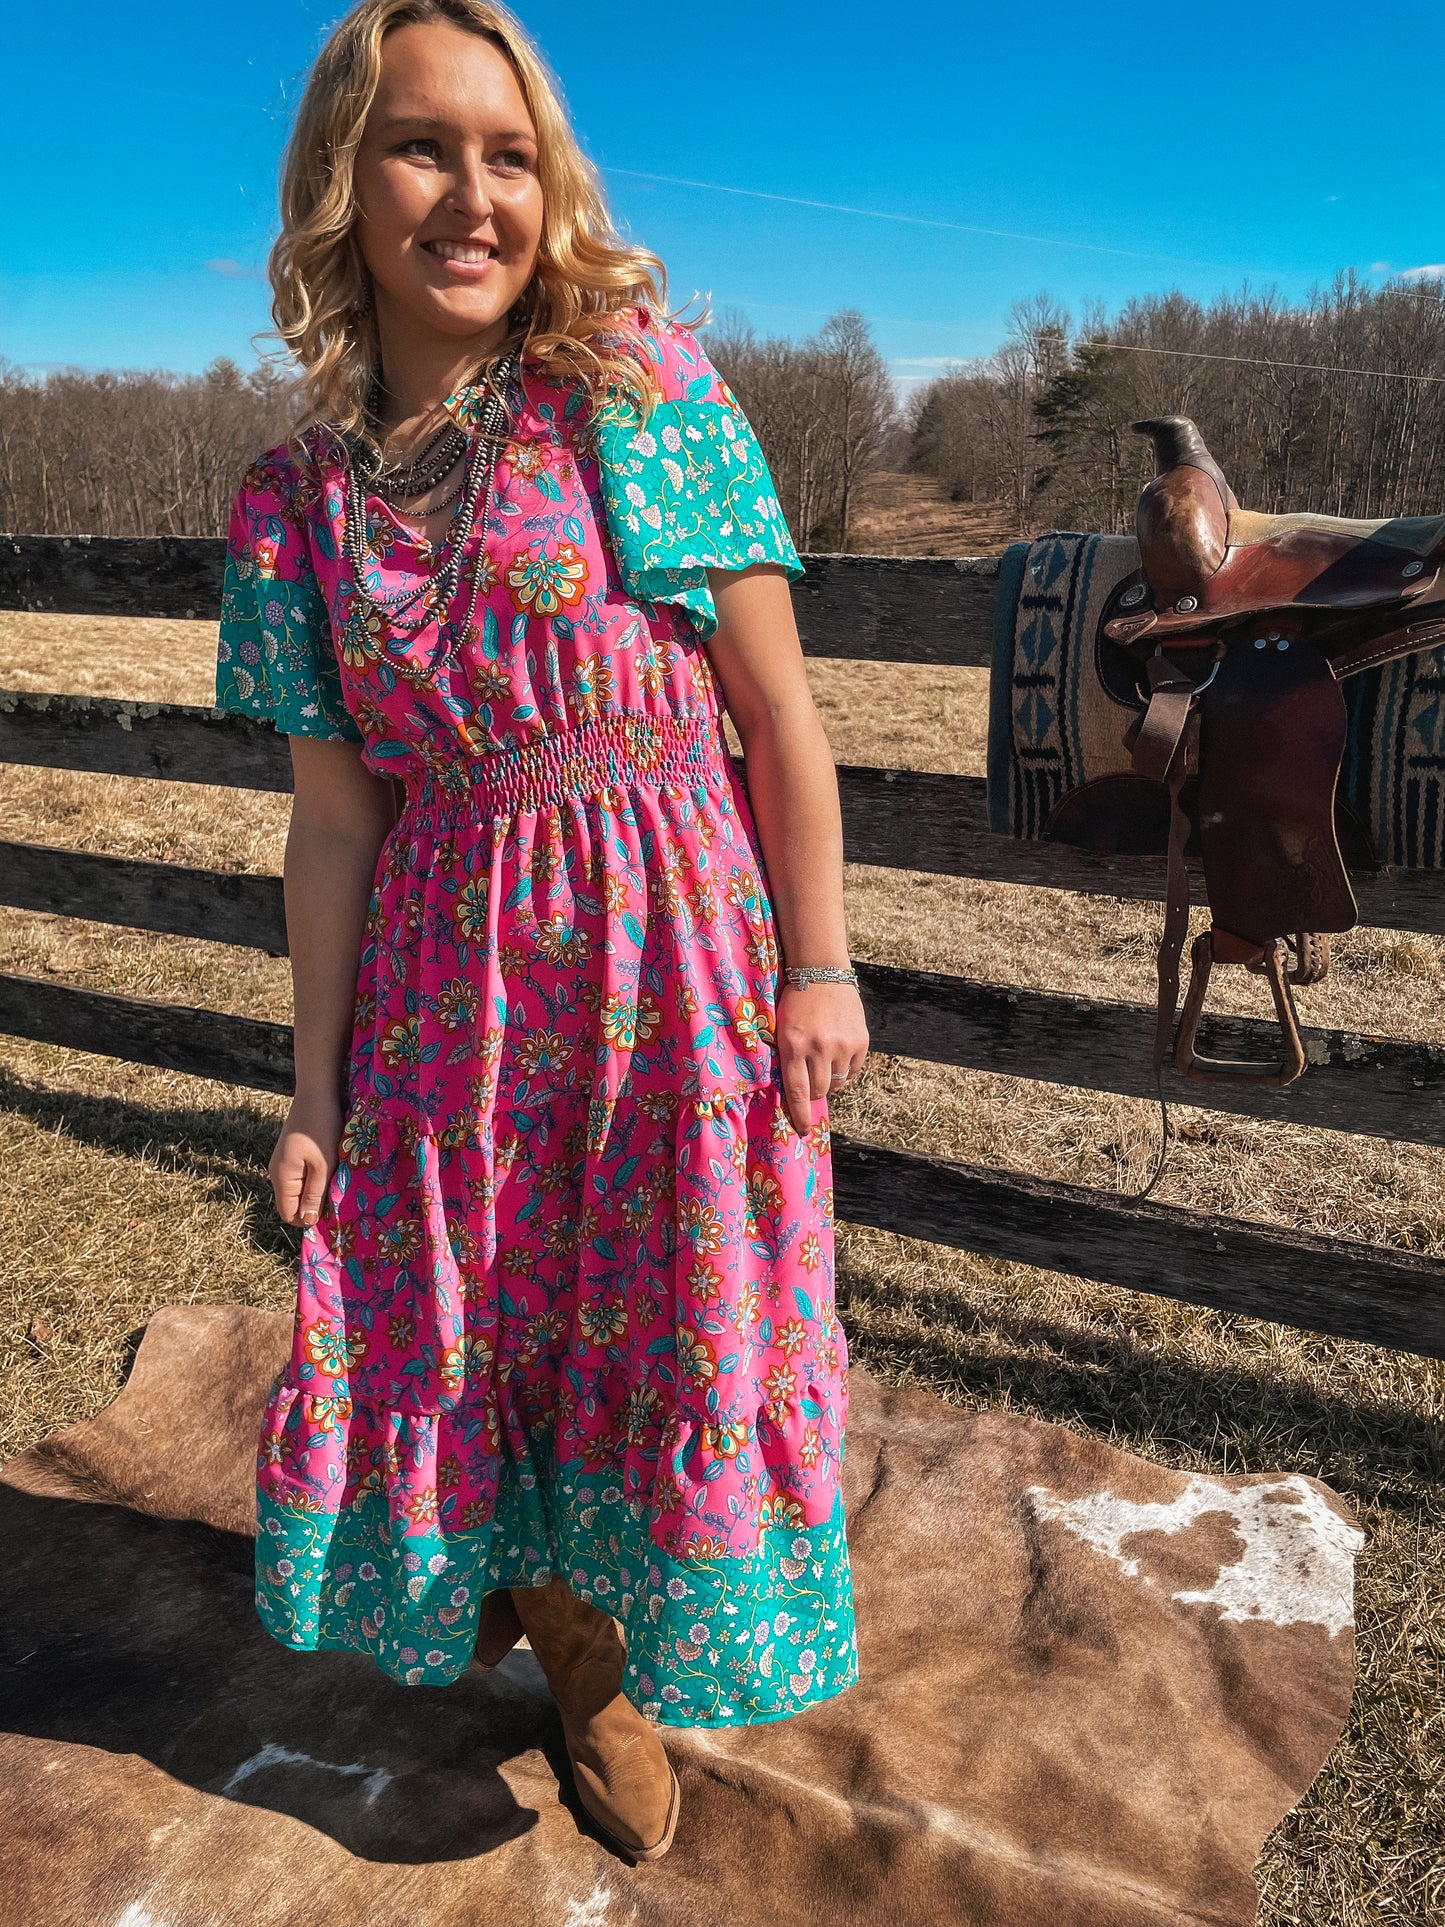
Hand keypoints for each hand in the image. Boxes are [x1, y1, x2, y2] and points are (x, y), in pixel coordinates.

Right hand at [269, 1091, 342, 1227]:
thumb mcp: (323, 1164)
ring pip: (299, 1188)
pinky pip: (301, 1175)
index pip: (288, 1214)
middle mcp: (277, 1172)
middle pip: (293, 1202)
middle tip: (337, 1195)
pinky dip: (315, 1176)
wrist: (316, 1092)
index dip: (308, 1218)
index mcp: (281, 1177)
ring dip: (317, 1189)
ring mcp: (283, 1161)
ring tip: (336, 1178)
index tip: (331, 1212)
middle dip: (314, 1204)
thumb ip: (315, 1194)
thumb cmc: (322, 1128)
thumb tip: (307, 1221)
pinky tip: (331, 1166)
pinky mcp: (291, 1153)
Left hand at [775, 981, 868, 1134]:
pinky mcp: (860, 1040)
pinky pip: (853, 1070)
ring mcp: (842, 1044)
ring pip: (837, 1082)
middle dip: (813, 1092)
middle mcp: (819, 1047)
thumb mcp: (783, 1028)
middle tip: (811, 1081)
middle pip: (819, 1090)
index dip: (800, 1115)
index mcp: (793, 1045)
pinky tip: (837, 1055)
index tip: (803, 1131)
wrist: (821, 970)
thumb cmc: (795, 1001)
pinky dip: (845, 1070)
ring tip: (823, 1062)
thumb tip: (799, 1093)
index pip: (797, 1092)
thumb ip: (789, 1058)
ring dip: (829, 1080)